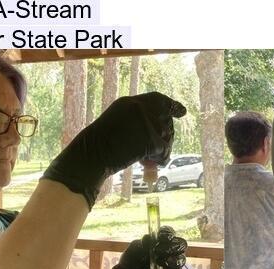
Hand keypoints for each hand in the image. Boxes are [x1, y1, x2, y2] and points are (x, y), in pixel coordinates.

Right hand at [42, 92, 186, 208]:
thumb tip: (163, 132)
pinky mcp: (151, 139)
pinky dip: (159, 160)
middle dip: (165, 136)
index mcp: (130, 102)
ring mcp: (146, 123)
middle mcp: (140, 108)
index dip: (172, 106)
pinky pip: (165, 151)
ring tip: (144, 158)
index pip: (158, 100)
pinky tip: (148, 164)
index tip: (182, 111)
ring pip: (167, 137)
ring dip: (160, 150)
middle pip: (167, 121)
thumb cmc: (100, 145)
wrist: (91, 155)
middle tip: (153, 150)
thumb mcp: (118, 124)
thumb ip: (138, 121)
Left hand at [111, 226, 188, 268]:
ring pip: (181, 260)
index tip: (160, 237)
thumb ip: (139, 244)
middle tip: (158, 251)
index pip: (169, 232)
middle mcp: (171, 250)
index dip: (167, 233)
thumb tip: (147, 238)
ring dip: (172, 261)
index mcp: (160, 240)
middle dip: (172, 247)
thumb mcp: (131, 252)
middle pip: (181, 244)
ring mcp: (174, 264)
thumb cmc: (131, 262)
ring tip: (160, 263)